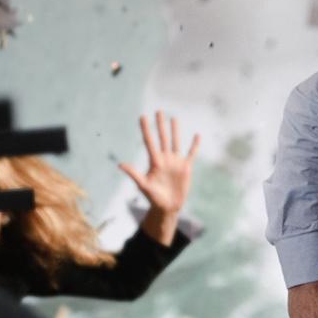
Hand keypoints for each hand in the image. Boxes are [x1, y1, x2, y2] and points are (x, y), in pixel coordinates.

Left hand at [121, 110, 200, 244]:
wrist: (167, 207)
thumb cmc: (154, 198)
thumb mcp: (143, 186)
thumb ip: (134, 174)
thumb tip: (120, 164)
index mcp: (154, 161)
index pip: (149, 141)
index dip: (146, 129)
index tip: (142, 117)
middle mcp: (165, 159)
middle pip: (162, 138)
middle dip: (160, 125)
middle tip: (158, 111)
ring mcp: (175, 162)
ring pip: (175, 142)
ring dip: (175, 131)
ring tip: (173, 118)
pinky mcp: (186, 168)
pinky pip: (191, 153)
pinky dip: (194, 145)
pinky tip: (196, 136)